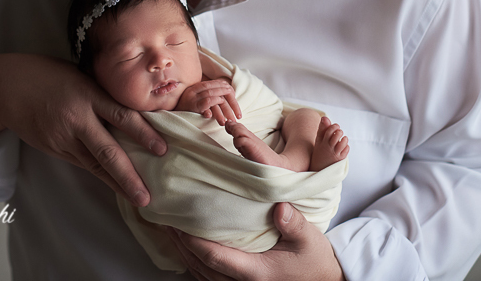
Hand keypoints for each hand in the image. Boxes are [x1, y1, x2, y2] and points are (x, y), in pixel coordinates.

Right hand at [0, 53, 166, 206]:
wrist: (7, 86)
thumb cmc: (49, 75)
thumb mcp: (81, 76)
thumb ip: (103, 94)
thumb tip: (133, 110)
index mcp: (88, 95)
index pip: (122, 116)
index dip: (144, 133)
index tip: (163, 149)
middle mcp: (77, 119)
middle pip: (107, 152)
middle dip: (129, 176)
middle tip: (147, 196)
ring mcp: (63, 138)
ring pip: (94, 165)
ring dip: (116, 183)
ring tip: (136, 198)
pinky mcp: (53, 149)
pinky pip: (81, 163)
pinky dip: (99, 174)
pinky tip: (114, 184)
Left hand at [166, 203, 344, 280]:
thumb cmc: (314, 261)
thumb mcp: (310, 239)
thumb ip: (294, 224)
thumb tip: (279, 207)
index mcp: (254, 272)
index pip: (214, 257)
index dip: (192, 241)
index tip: (177, 223)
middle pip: (200, 266)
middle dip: (181, 245)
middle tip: (165, 221)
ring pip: (201, 273)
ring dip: (184, 253)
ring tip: (171, 231)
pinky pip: (209, 277)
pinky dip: (195, 262)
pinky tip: (189, 247)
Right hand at [175, 79, 241, 124]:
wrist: (165, 115)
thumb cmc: (181, 111)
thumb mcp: (195, 102)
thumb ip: (207, 99)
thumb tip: (224, 102)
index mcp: (199, 86)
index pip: (220, 84)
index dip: (231, 96)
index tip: (237, 108)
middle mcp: (196, 89)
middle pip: (220, 89)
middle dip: (231, 104)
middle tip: (237, 117)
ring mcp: (192, 96)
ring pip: (214, 96)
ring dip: (224, 109)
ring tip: (229, 120)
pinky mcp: (190, 104)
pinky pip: (206, 102)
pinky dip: (214, 107)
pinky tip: (218, 116)